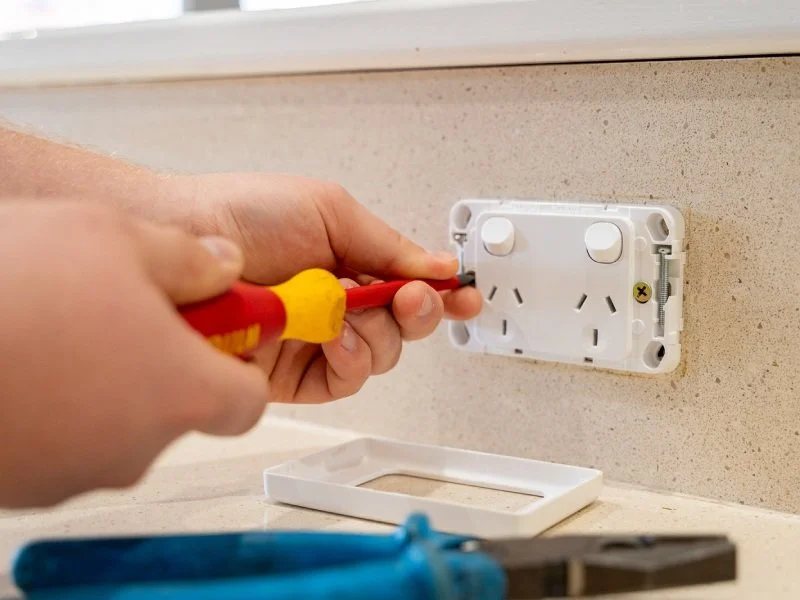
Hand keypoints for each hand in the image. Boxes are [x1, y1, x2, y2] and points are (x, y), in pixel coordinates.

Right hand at [0, 202, 266, 507]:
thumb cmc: (9, 292)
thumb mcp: (112, 237)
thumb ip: (187, 257)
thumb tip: (226, 265)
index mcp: (184, 390)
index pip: (250, 400)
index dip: (240, 362)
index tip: (223, 332)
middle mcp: (140, 444)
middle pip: (180, 407)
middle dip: (163, 362)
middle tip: (125, 313)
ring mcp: (79, 471)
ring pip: (118, 424)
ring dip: (107, 382)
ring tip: (61, 329)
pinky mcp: (27, 482)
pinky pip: (63, 441)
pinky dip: (58, 407)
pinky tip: (26, 360)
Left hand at [164, 173, 481, 403]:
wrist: (184, 238)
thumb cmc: (243, 213)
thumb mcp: (329, 210)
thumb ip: (387, 244)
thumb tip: (438, 265)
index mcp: (350, 264)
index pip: (409, 286)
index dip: (443, 295)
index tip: (465, 295)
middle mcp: (336, 305)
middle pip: (402, 328)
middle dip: (417, 314)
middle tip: (413, 298)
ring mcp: (315, 341)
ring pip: (379, 358)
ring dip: (376, 335)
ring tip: (347, 310)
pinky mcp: (291, 375)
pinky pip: (341, 383)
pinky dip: (349, 362)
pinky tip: (334, 339)